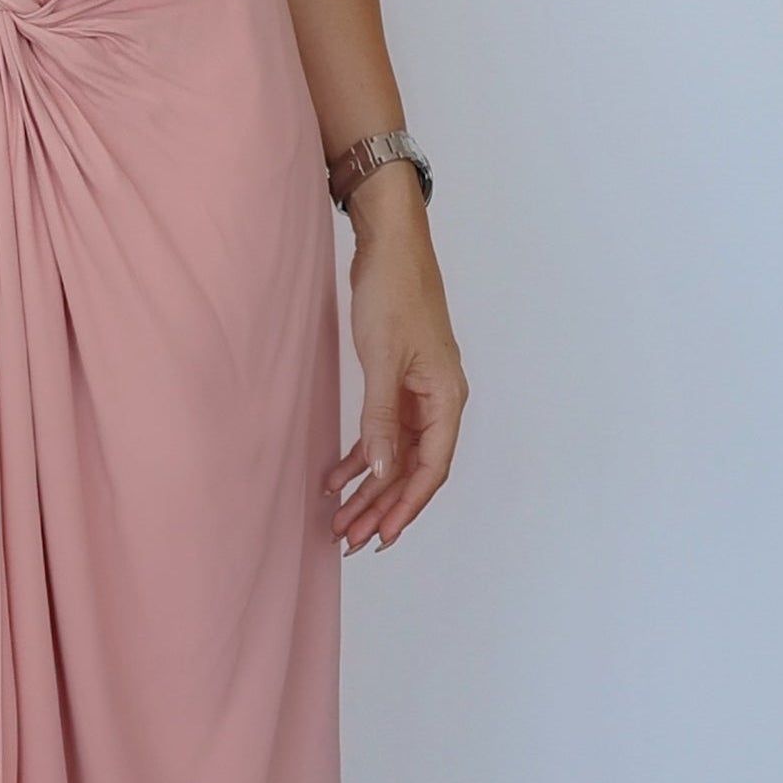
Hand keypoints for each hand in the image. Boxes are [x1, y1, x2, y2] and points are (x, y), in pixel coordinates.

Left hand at [329, 179, 465, 553]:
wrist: (390, 244)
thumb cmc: (395, 293)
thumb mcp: (383, 361)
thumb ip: (381, 420)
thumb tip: (381, 472)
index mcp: (446, 399)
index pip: (431, 468)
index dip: (406, 506)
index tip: (382, 536)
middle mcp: (438, 402)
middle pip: (413, 469)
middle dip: (382, 506)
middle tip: (351, 539)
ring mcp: (418, 393)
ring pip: (395, 455)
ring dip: (369, 487)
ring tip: (341, 519)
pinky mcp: (397, 382)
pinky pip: (382, 431)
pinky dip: (361, 455)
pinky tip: (336, 476)